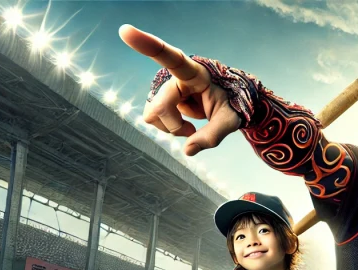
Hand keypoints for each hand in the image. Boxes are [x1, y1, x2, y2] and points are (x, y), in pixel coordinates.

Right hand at [119, 25, 240, 155]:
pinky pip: (155, 120)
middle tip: (192, 130)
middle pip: (159, 106)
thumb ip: (212, 136)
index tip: (125, 31)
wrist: (230, 103)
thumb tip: (188, 150)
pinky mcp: (163, 100)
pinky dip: (169, 128)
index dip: (147, 44)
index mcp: (195, 73)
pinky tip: (184, 123)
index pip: (170, 57)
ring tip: (190, 125)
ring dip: (170, 127)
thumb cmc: (232, 104)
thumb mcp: (230, 120)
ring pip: (152, 115)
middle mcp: (176, 78)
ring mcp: (167, 89)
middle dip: (174, 126)